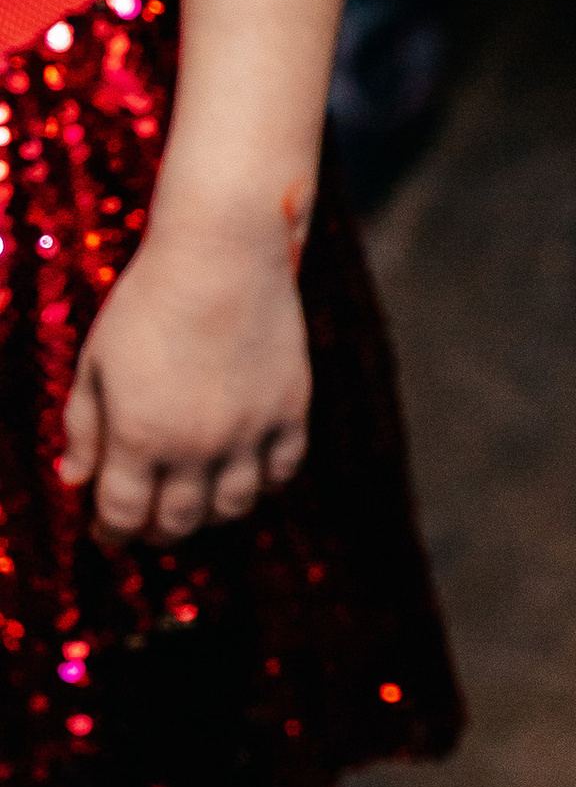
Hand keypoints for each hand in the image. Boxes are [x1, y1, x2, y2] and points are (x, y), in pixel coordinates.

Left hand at [60, 220, 310, 542]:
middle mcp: (196, 444)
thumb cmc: (148, 300)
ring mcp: (249, 430)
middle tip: (150, 523)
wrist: (224, 252)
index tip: (107, 532)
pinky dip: (264, 483)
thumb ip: (83, 426)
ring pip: (233, 506)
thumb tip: (74, 479)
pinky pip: (283, 470)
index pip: (123, 514)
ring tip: (198, 502)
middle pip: (178, 521)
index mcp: (140, 435)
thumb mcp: (96, 361)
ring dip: (210, 514)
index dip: (111, 533)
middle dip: (158, 531)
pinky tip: (247, 473)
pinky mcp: (290, 408)